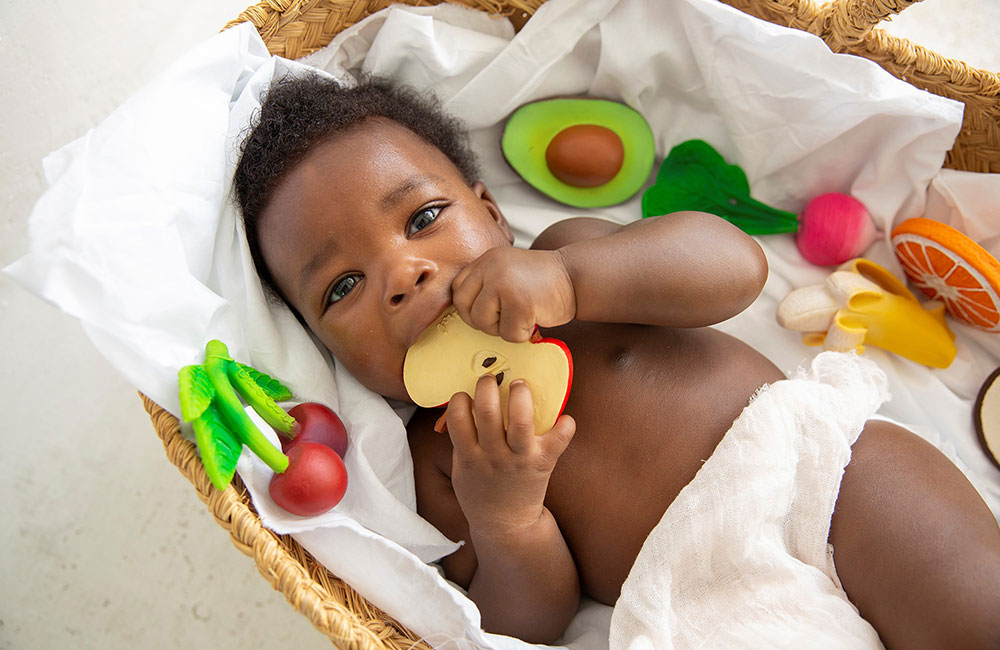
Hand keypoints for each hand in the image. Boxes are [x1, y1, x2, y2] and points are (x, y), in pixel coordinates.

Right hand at [445, 375, 575, 533]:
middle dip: (488, 386)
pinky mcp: (543, 463)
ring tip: (520, 385)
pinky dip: (565, 426)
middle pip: (488, 412)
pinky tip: (563, 418)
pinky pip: (558, 441)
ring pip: (520, 421)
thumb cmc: (481, 491)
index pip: (458, 417)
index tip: (465, 395)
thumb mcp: (461, 469)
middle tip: (491, 379)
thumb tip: (464, 406)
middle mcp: (493, 456)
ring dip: (521, 396)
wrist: (506, 525)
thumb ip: (462, 441)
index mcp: (468, 456)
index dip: (460, 399)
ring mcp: (519, 459)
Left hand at [452, 247, 575, 341]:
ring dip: (503, 328)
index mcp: (486, 260)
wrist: (576, 277)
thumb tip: (464, 311)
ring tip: (522, 316)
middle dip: (482, 321)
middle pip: (465, 307)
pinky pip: (508, 334)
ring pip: (483, 323)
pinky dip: (522, 334)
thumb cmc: (542, 281)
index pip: (457, 289)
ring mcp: (504, 284)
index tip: (490, 311)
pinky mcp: (520, 303)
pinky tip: (535, 319)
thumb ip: (486, 283)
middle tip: (505, 318)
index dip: (469, 307)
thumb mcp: (507, 270)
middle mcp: (491, 268)